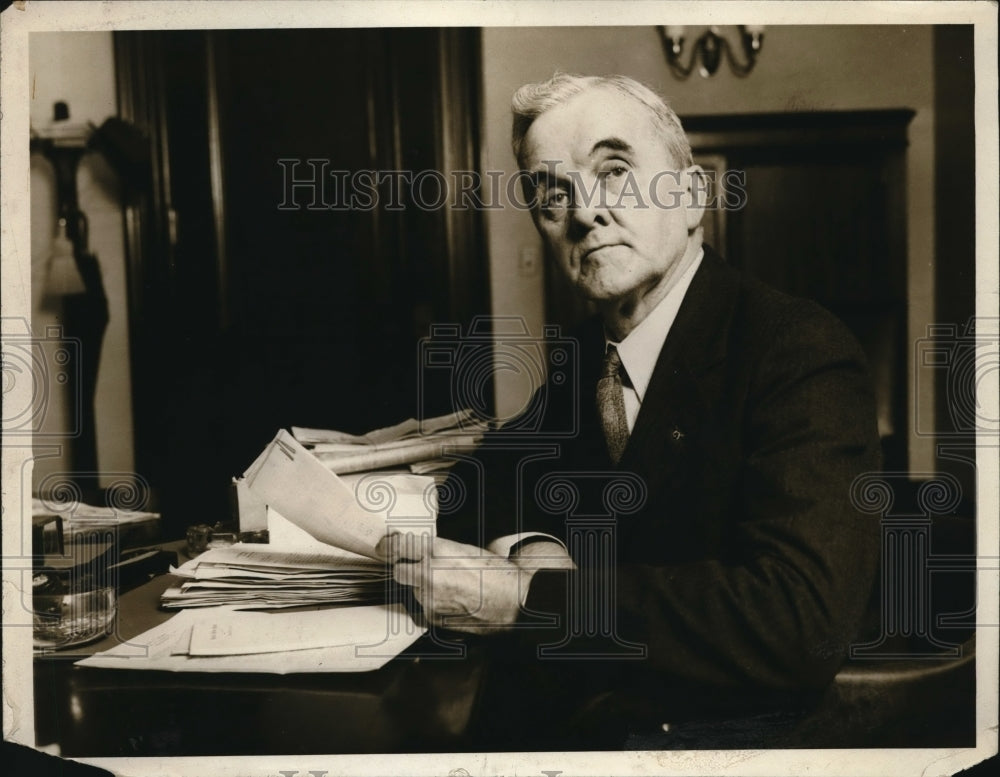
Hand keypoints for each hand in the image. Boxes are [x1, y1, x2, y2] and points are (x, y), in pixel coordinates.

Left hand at [376, 533, 530, 633]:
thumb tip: (412, 548)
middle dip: (405, 568)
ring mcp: (429, 600)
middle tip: (419, 566)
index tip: (386, 546)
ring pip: (412, 591)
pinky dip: (431, 605)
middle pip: (397, 571)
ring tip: (447, 586)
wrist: (514, 602)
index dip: (388, 546)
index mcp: (437, 551)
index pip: (396, 546)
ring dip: (421, 588)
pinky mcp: (433, 619)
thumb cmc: (495, 573)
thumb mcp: (464, 549)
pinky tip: (452, 601)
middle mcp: (428, 575)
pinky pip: (423, 609)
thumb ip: (435, 549)